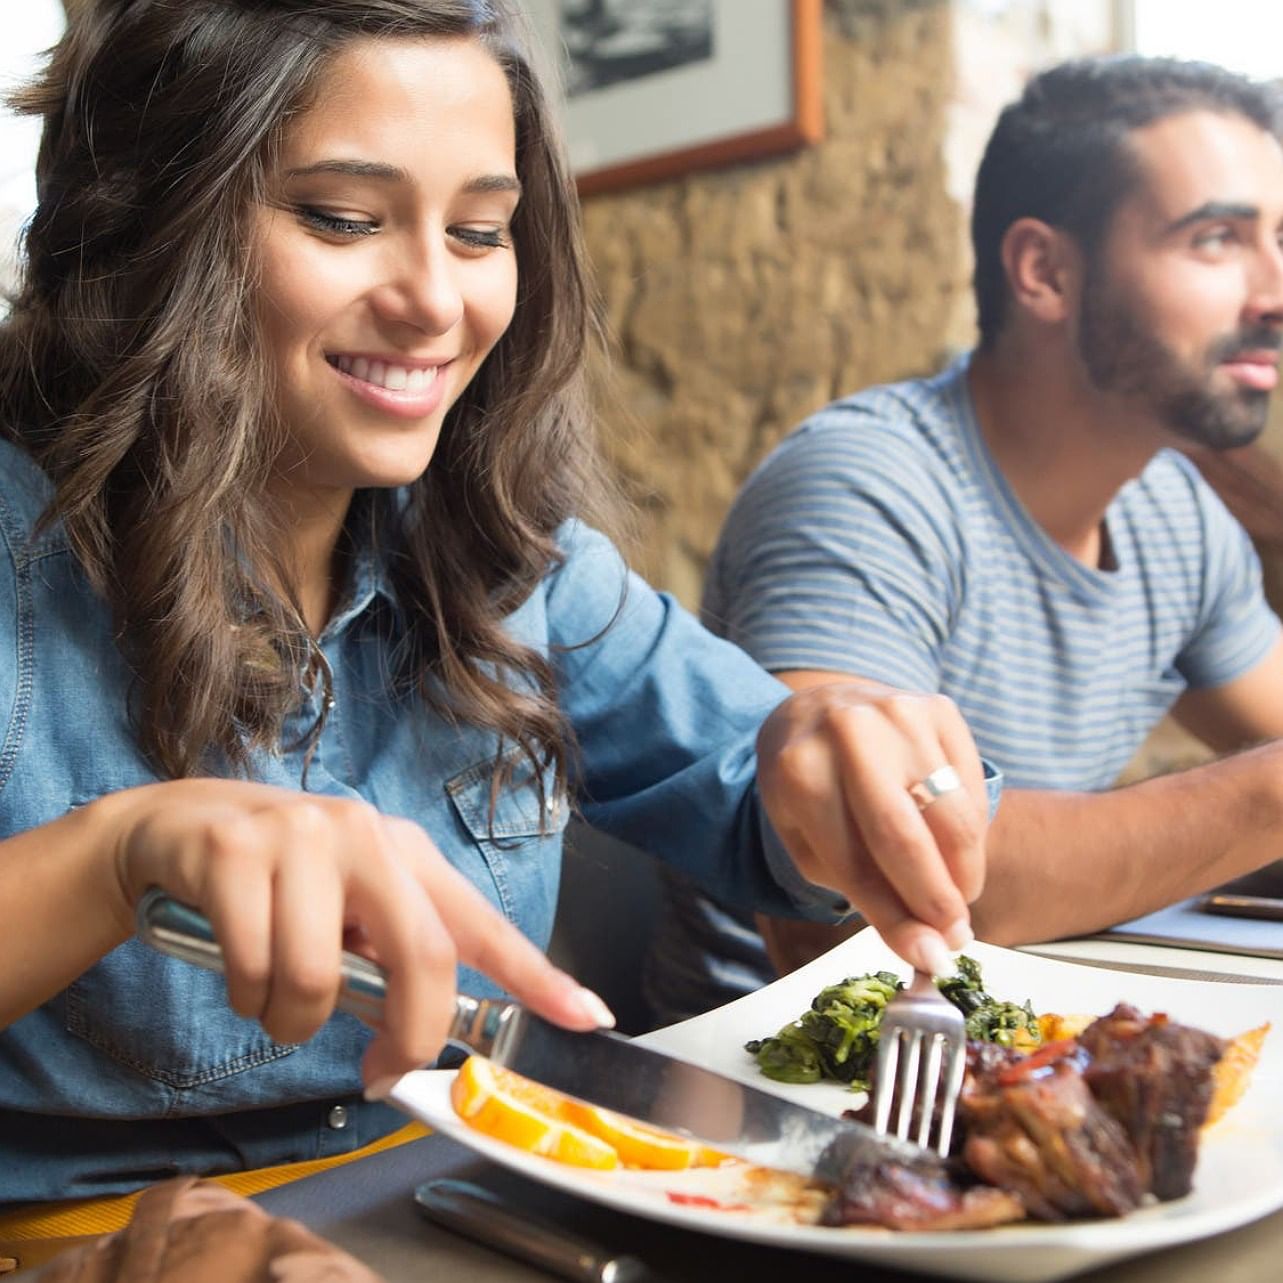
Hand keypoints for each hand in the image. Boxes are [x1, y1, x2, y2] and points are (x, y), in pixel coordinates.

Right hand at [96, 779, 611, 1083]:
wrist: (173, 830)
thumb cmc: (275, 884)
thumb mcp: (344, 912)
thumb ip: (387, 962)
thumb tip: (420, 1036)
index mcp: (406, 855)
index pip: (482, 924)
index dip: (537, 975)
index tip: (589, 1015)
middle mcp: (367, 835)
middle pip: (423, 955)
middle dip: (409, 1036)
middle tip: (380, 1074)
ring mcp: (301, 836)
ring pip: (316, 980)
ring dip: (290, 1022)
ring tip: (272, 996)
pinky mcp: (236, 852)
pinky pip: (253, 969)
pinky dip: (244, 997)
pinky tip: (236, 969)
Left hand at [755, 679, 986, 974]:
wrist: (816, 707)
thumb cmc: (809, 785)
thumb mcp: (806, 836)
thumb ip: (861, 888)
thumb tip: (927, 946)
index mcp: (800, 772)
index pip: (855, 863)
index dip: (895, 919)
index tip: (928, 959)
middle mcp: (851, 734)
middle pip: (908, 838)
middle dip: (938, 902)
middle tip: (955, 940)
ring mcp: (900, 714)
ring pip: (954, 815)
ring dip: (964, 872)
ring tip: (956, 899)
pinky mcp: (939, 708)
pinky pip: (972, 787)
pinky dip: (971, 831)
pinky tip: (953, 847)